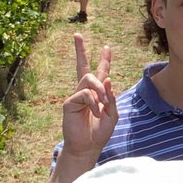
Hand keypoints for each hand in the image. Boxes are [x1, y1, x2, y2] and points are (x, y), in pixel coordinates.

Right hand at [60, 33, 117, 162]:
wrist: (88, 147)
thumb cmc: (100, 132)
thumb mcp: (112, 114)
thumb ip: (111, 98)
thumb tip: (107, 80)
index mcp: (98, 93)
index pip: (101, 73)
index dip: (104, 60)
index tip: (106, 47)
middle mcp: (85, 91)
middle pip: (82, 67)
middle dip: (80, 51)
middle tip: (76, 35)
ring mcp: (76, 96)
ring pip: (88, 79)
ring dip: (100, 90)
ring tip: (104, 105)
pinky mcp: (69, 103)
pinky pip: (84, 94)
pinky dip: (94, 103)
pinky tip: (96, 113)